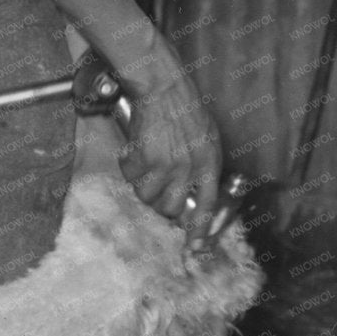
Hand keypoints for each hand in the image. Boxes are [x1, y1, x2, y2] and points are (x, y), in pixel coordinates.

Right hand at [116, 50, 221, 239]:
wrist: (163, 88)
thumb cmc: (185, 108)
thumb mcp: (207, 137)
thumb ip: (203, 164)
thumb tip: (193, 190)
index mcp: (209, 163)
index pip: (207, 206)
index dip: (199, 229)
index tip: (194, 247)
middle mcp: (189, 169)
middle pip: (170, 209)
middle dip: (160, 203)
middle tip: (156, 188)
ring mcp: (166, 165)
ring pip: (146, 196)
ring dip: (142, 185)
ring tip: (143, 166)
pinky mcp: (143, 159)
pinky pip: (130, 176)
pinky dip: (127, 165)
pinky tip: (134, 150)